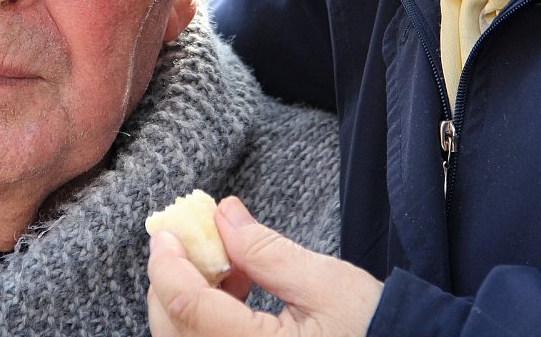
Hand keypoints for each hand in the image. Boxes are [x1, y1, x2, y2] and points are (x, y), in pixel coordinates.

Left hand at [147, 196, 381, 335]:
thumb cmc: (373, 328)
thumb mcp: (326, 283)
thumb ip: (266, 250)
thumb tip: (221, 214)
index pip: (187, 306)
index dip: (167, 263)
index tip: (167, 227)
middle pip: (172, 326)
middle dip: (173, 276)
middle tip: (195, 236)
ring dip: (189, 294)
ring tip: (230, 262)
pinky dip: (204, 313)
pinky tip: (237, 287)